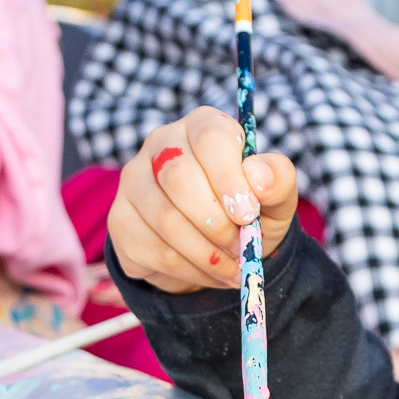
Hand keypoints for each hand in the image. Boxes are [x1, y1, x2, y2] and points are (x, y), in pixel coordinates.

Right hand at [109, 107, 300, 293]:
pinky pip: (153, 250)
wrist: (218, 247)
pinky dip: (189, 270)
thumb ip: (278, 180)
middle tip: (242, 248)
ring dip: (206, 253)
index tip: (248, 214)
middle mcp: (160, 144)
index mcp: (202, 126)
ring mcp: (133, 181)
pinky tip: (208, 272)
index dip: (229, 178)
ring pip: (165, 219)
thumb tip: (258, 176)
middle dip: (217, 222)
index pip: (209, 138)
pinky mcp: (120, 220)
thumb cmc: (248, 211)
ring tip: (233, 267)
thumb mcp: (276, 198)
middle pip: (178, 177)